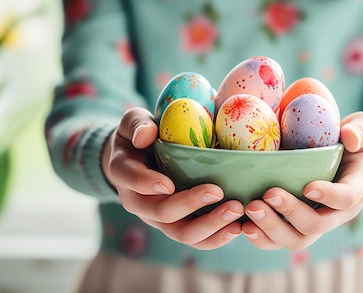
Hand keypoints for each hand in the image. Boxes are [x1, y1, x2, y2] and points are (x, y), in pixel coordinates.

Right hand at [102, 107, 243, 248]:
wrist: (139, 159)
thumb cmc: (140, 135)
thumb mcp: (133, 121)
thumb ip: (137, 124)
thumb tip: (146, 134)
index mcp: (124, 173)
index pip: (131, 180)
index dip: (147, 184)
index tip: (168, 184)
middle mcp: (140, 202)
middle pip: (162, 213)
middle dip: (190, 205)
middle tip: (217, 191)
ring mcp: (160, 218)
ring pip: (182, 233)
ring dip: (210, 226)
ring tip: (235, 211)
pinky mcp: (179, 225)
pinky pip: (197, 239)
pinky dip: (217, 237)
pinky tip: (238, 227)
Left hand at [241, 111, 362, 249]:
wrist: (346, 162)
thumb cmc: (353, 141)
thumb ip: (361, 130)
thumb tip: (349, 137)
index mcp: (356, 189)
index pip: (347, 199)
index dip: (329, 196)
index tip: (308, 186)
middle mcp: (336, 214)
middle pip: (316, 226)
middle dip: (290, 213)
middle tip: (267, 195)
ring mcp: (315, 224)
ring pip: (296, 239)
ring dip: (270, 229)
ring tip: (250, 209)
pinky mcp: (295, 228)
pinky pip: (278, 241)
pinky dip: (259, 237)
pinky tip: (241, 225)